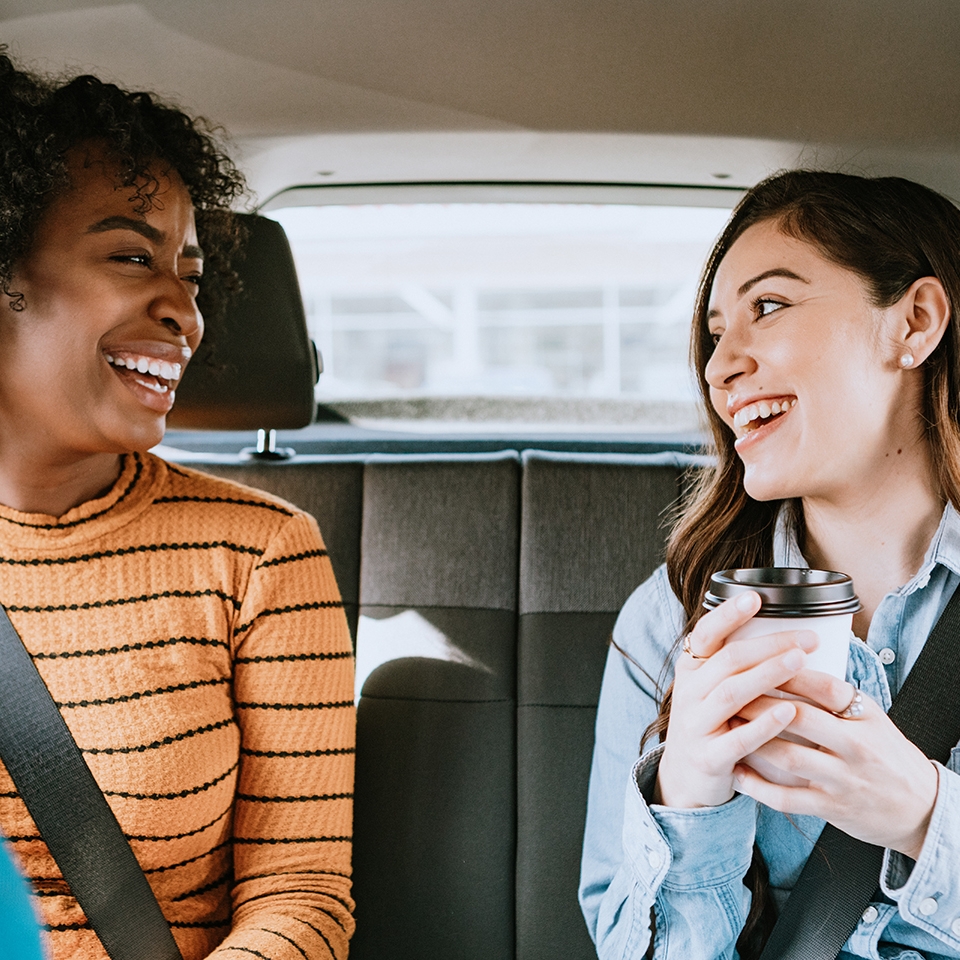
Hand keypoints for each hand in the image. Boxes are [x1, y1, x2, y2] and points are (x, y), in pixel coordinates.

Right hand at [655, 592, 819, 808]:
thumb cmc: (711, 725)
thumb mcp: (709, 689)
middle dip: (769, 645)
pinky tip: (789, 712)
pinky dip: (765, 724)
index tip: (755, 597)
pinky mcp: (708, 757)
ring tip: (799, 661)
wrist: (686, 779)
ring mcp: (695, 725)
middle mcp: (688, 693)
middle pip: (728, 660)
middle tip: (807, 638)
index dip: (728, 614)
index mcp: (690, 670)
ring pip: (732, 693)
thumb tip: (781, 630)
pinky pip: (738, 738)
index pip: (705, 634)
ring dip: (767, 674)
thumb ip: (732, 665)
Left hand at [733, 670, 938, 858]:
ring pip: (787, 757)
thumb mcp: (871, 718)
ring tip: (726, 727)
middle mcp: (856, 747)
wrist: (920, 807)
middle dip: (757, 702)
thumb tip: (788, 662)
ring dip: (751, 740)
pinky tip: (737, 773)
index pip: (824, 686)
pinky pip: (787, 798)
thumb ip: (835, 697)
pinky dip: (757, 787)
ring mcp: (844, 779)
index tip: (756, 661)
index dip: (787, 671)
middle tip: (728, 691)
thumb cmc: (885, 754)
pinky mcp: (832, 808)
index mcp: (866, 717)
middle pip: (799, 717)